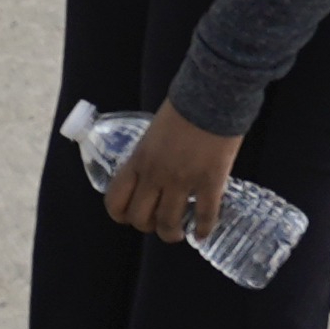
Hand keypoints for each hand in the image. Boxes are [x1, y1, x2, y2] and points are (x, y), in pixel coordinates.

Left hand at [107, 103, 242, 243]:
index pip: (115, 200)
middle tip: (158, 222)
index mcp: (138, 160)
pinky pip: (204, 216)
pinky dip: (203, 229)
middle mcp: (155, 175)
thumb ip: (150, 154)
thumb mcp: (153, 132)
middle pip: (140, 218)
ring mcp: (182, 181)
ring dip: (171, 234)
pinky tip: (202, 233)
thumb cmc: (184, 106)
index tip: (131, 216)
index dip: (121, 215)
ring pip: (168, 223)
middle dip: (147, 226)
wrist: (214, 94)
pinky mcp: (210, 182)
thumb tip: (154, 169)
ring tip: (178, 233)